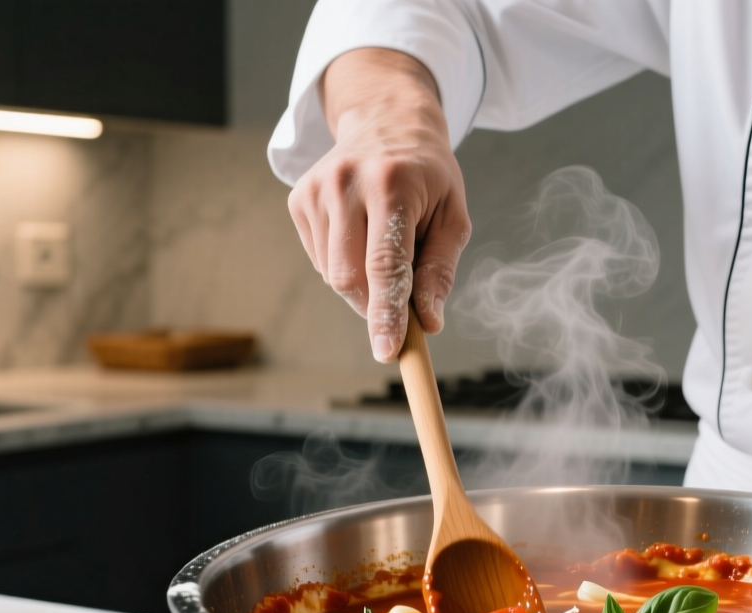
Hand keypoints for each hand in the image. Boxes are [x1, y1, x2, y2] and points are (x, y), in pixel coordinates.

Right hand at [287, 49, 470, 361]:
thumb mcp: (453, 217)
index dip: (386, 313)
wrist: (386, 123)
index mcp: (393, 185)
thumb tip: (427, 322)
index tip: (387, 350)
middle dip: (376, 306)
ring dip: (362, 286)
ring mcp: (316, 189)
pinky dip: (344, 267)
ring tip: (385, 251)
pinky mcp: (298, 198)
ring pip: (333, 274)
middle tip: (400, 307)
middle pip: (350, 277)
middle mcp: (347, 183)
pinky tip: (361, 238)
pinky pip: (321, 260)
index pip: (384, 264)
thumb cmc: (429, 177)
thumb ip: (439, 271)